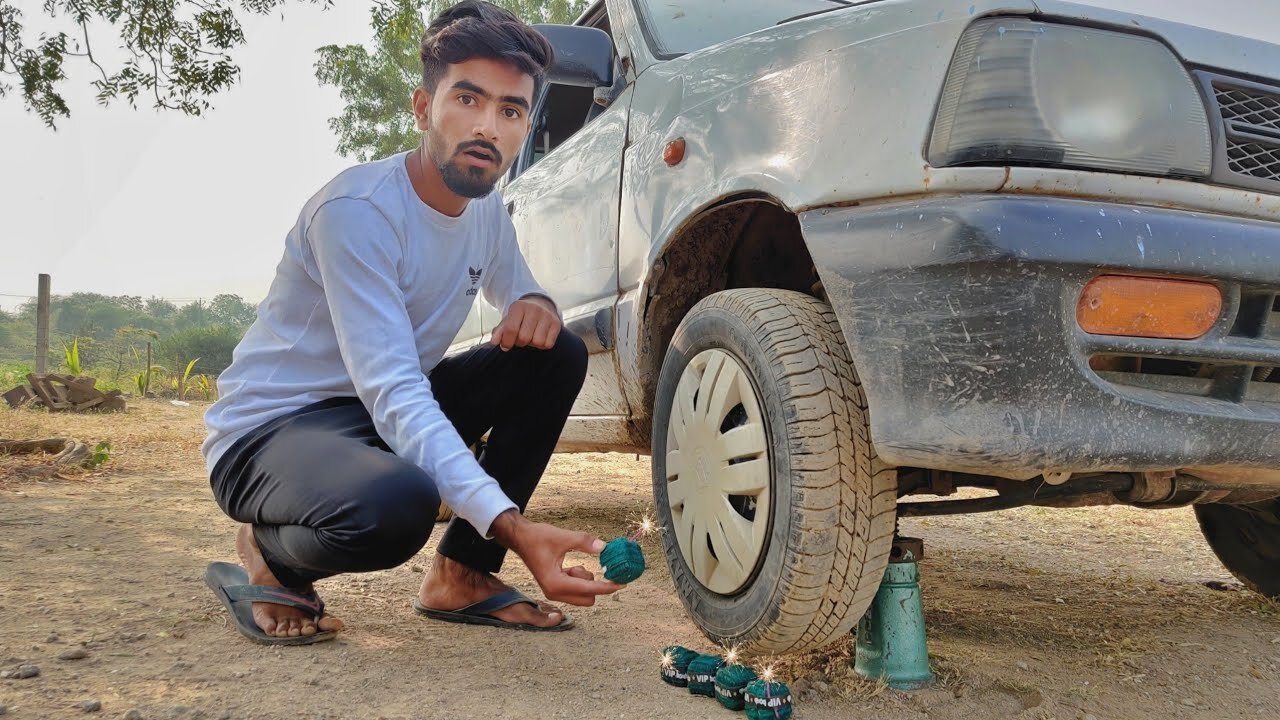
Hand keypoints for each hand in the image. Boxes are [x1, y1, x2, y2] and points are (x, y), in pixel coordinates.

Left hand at [490, 296, 559, 350]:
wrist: (540, 305)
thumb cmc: (521, 317)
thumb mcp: (508, 320)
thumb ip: (499, 331)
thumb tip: (494, 342)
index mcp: (518, 307)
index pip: (511, 329)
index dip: (507, 342)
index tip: (505, 346)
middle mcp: (534, 309)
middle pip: (524, 338)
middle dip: (519, 342)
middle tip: (520, 338)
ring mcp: (547, 315)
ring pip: (537, 342)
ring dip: (532, 343)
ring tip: (530, 336)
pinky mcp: (556, 323)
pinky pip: (548, 344)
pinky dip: (542, 345)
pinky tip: (539, 337)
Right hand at [490, 510, 620, 605]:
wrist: (520, 539)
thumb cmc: (538, 537)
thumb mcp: (562, 537)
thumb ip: (584, 542)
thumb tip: (605, 547)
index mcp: (555, 583)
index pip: (589, 588)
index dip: (608, 586)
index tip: (623, 582)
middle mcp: (554, 592)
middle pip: (588, 598)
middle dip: (595, 584)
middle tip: (598, 566)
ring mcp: (554, 592)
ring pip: (583, 595)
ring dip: (586, 581)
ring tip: (575, 564)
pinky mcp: (555, 588)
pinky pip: (576, 590)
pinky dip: (580, 579)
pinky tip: (571, 566)